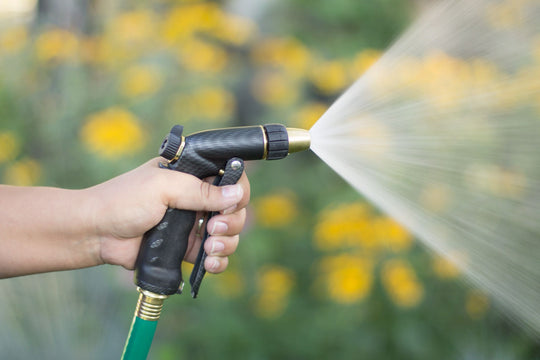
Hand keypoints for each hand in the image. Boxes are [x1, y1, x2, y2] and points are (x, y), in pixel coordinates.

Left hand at [87, 157, 249, 272]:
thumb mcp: (163, 187)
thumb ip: (200, 191)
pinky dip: (218, 261)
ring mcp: (193, 224)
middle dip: (232, 221)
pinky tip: (211, 262)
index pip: (229, 179)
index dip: (237, 193)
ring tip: (210, 247)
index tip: (229, 205)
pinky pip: (214, 256)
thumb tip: (236, 194)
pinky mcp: (186, 248)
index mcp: (192, 175)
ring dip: (227, 243)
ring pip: (228, 234)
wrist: (96, 233)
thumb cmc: (123, 200)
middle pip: (234, 209)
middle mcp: (196, 198)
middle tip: (214, 227)